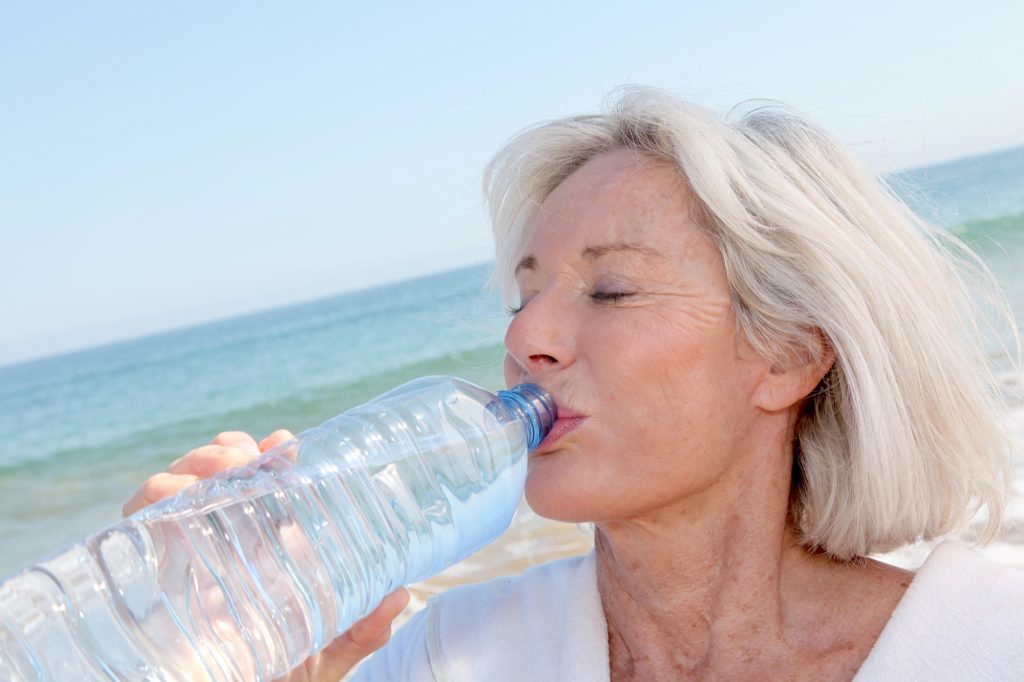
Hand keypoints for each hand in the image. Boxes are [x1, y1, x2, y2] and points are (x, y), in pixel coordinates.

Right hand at [124, 430, 409, 680]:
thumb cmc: (283, 675)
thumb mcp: (326, 655)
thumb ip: (361, 631)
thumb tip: (399, 595)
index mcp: (262, 549)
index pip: (259, 484)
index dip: (270, 454)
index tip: (285, 445)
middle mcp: (221, 544)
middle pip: (214, 474)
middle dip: (227, 450)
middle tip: (245, 457)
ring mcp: (186, 554)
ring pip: (178, 485)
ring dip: (195, 464)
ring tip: (220, 467)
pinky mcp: (153, 574)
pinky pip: (138, 522)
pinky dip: (152, 499)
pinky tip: (174, 500)